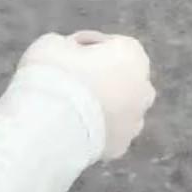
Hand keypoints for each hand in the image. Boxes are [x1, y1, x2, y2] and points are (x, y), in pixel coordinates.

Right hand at [20, 31, 155, 159]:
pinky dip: (93, 130)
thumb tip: (68, 54)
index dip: (82, 48)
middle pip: (120, 77)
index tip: (63, 54)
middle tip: (66, 80)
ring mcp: (134, 121)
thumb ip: (67, 46)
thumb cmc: (53, 74)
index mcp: (132, 54)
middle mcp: (143, 88)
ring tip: (67, 108)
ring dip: (99, 106)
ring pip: (117, 109)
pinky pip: (107, 133)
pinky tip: (70, 127)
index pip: (108, 44)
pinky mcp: (120, 147)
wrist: (48, 124)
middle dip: (99, 78)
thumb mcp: (51, 43)